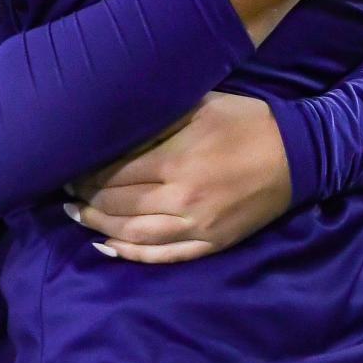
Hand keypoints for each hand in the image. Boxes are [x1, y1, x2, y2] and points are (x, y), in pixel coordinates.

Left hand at [66, 92, 288, 262]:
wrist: (297, 155)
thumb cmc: (245, 121)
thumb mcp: (200, 106)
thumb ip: (157, 120)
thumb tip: (114, 129)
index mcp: (177, 161)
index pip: (115, 173)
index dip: (87, 172)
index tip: (68, 166)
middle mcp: (182, 199)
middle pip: (119, 204)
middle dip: (87, 198)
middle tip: (65, 190)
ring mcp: (197, 227)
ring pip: (134, 234)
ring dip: (99, 226)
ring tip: (76, 216)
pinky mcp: (210, 244)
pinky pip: (163, 256)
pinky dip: (131, 254)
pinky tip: (108, 247)